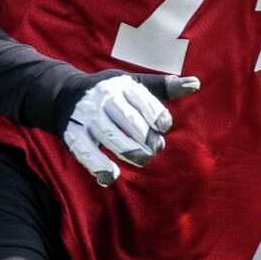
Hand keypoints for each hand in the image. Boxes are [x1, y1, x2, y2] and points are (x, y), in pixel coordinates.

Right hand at [63, 72, 199, 186]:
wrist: (65, 95)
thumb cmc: (110, 92)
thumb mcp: (134, 84)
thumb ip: (164, 86)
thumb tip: (195, 83)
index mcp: (121, 85)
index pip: (142, 99)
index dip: (156, 114)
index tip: (164, 126)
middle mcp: (103, 99)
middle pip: (128, 119)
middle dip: (146, 137)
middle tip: (156, 148)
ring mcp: (87, 117)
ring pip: (110, 137)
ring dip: (130, 152)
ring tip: (143, 159)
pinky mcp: (72, 134)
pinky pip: (86, 152)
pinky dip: (98, 165)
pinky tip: (111, 176)